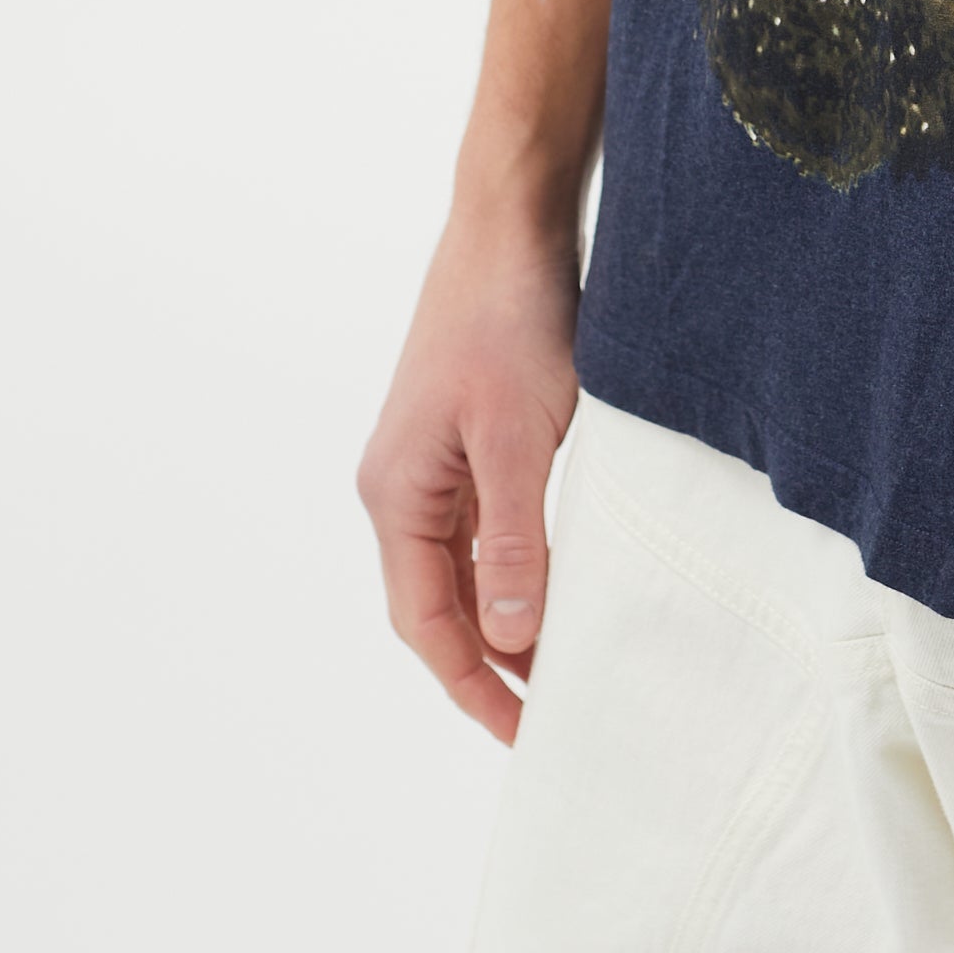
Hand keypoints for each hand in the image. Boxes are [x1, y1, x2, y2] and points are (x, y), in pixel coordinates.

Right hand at [356, 199, 579, 743]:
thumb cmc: (508, 318)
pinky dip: (513, 563)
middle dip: (487, 663)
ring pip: (460, 566)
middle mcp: (401, 484)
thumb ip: (515, 539)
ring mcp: (429, 458)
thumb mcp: (520, 436)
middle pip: (437, 604)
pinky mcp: (464, 432)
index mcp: (397, 494)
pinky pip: (481, 524)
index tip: (525, 733)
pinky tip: (555, 581)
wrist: (511, 219)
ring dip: (502, 616)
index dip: (474, 685)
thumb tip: (511, 637)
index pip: (427, 623)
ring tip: (557, 664)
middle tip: (548, 714)